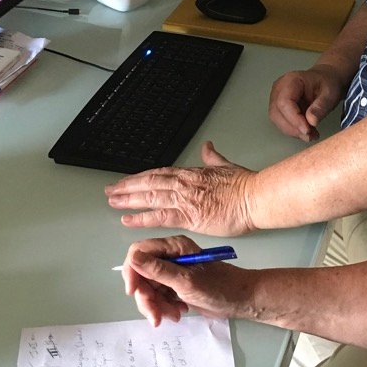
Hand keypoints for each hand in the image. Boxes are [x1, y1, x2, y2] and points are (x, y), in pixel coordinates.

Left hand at [105, 141, 256, 235]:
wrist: (256, 196)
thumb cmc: (245, 184)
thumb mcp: (226, 165)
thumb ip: (213, 157)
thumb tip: (208, 146)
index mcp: (192, 173)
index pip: (159, 173)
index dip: (140, 177)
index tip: (128, 181)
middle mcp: (183, 184)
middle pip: (148, 182)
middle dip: (127, 187)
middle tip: (110, 191)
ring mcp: (184, 199)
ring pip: (148, 196)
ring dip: (128, 199)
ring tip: (112, 201)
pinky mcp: (188, 215)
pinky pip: (159, 216)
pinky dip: (141, 218)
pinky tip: (127, 220)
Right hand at [121, 235, 249, 326]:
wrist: (240, 300)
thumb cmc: (218, 287)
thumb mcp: (185, 280)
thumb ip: (158, 270)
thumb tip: (133, 257)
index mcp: (173, 246)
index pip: (138, 251)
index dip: (132, 271)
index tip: (133, 291)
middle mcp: (169, 256)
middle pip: (141, 274)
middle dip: (146, 297)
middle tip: (156, 315)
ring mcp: (172, 272)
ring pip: (149, 289)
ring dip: (157, 305)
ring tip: (175, 315)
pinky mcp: (175, 286)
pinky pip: (159, 297)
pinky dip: (164, 308)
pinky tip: (179, 312)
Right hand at [268, 65, 345, 141]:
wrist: (325, 80)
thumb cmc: (327, 83)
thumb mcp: (329, 94)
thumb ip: (321, 106)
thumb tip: (311, 121)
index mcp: (291, 81)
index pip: (284, 102)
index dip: (294, 119)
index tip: (307, 130)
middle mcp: (280, 88)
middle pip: (276, 113)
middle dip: (293, 128)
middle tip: (311, 135)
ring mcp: (277, 97)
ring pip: (277, 120)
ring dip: (293, 131)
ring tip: (311, 134)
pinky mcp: (279, 107)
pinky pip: (281, 122)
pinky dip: (294, 130)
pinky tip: (307, 131)